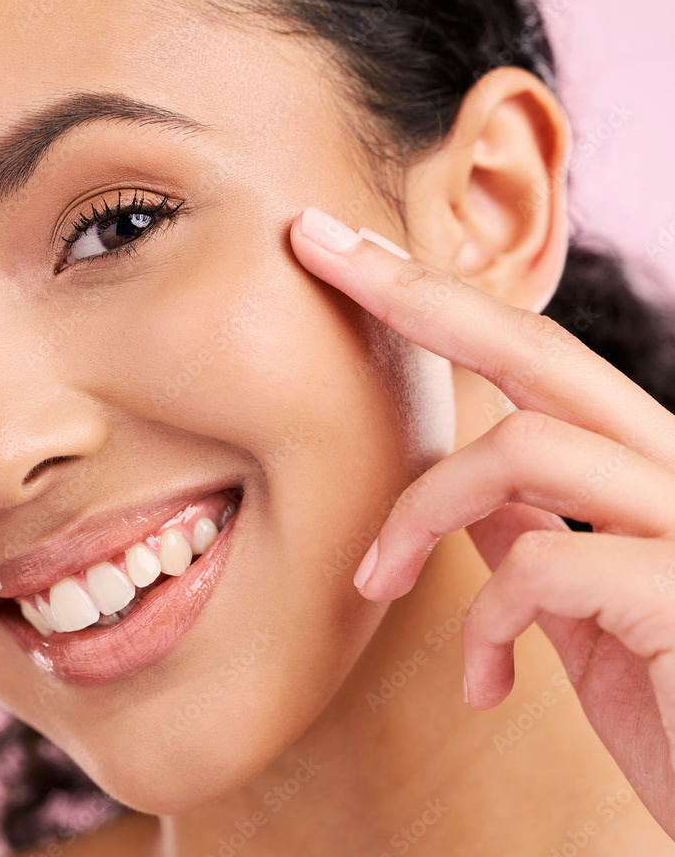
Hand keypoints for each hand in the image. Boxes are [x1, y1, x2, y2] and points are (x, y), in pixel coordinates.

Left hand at [290, 205, 674, 838]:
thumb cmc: (674, 712)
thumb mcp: (582, 616)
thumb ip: (534, 541)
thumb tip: (470, 495)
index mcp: (646, 469)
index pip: (535, 357)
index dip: (442, 301)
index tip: (354, 257)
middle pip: (536, 347)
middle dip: (416, 293)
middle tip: (320, 246)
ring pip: (526, 447)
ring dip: (421, 513)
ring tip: (375, 581)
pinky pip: (549, 564)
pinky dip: (489, 621)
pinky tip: (484, 681)